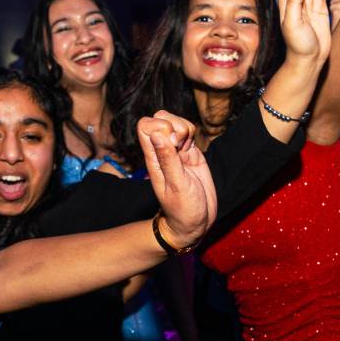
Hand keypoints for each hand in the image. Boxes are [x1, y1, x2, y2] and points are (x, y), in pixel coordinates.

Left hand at [139, 113, 215, 247]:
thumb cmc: (183, 209)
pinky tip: (192, 150)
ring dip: (184, 128)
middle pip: (160, 118)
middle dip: (174, 124)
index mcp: (153, 158)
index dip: (159, 127)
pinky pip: (188, 130)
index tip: (172, 144)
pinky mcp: (189, 152)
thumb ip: (168, 160)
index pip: (145, 126)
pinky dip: (192, 133)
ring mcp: (175, 150)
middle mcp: (162, 151)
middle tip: (180, 145)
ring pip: (175, 121)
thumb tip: (157, 134)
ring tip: (187, 148)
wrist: (194, 222)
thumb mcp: (177, 186)